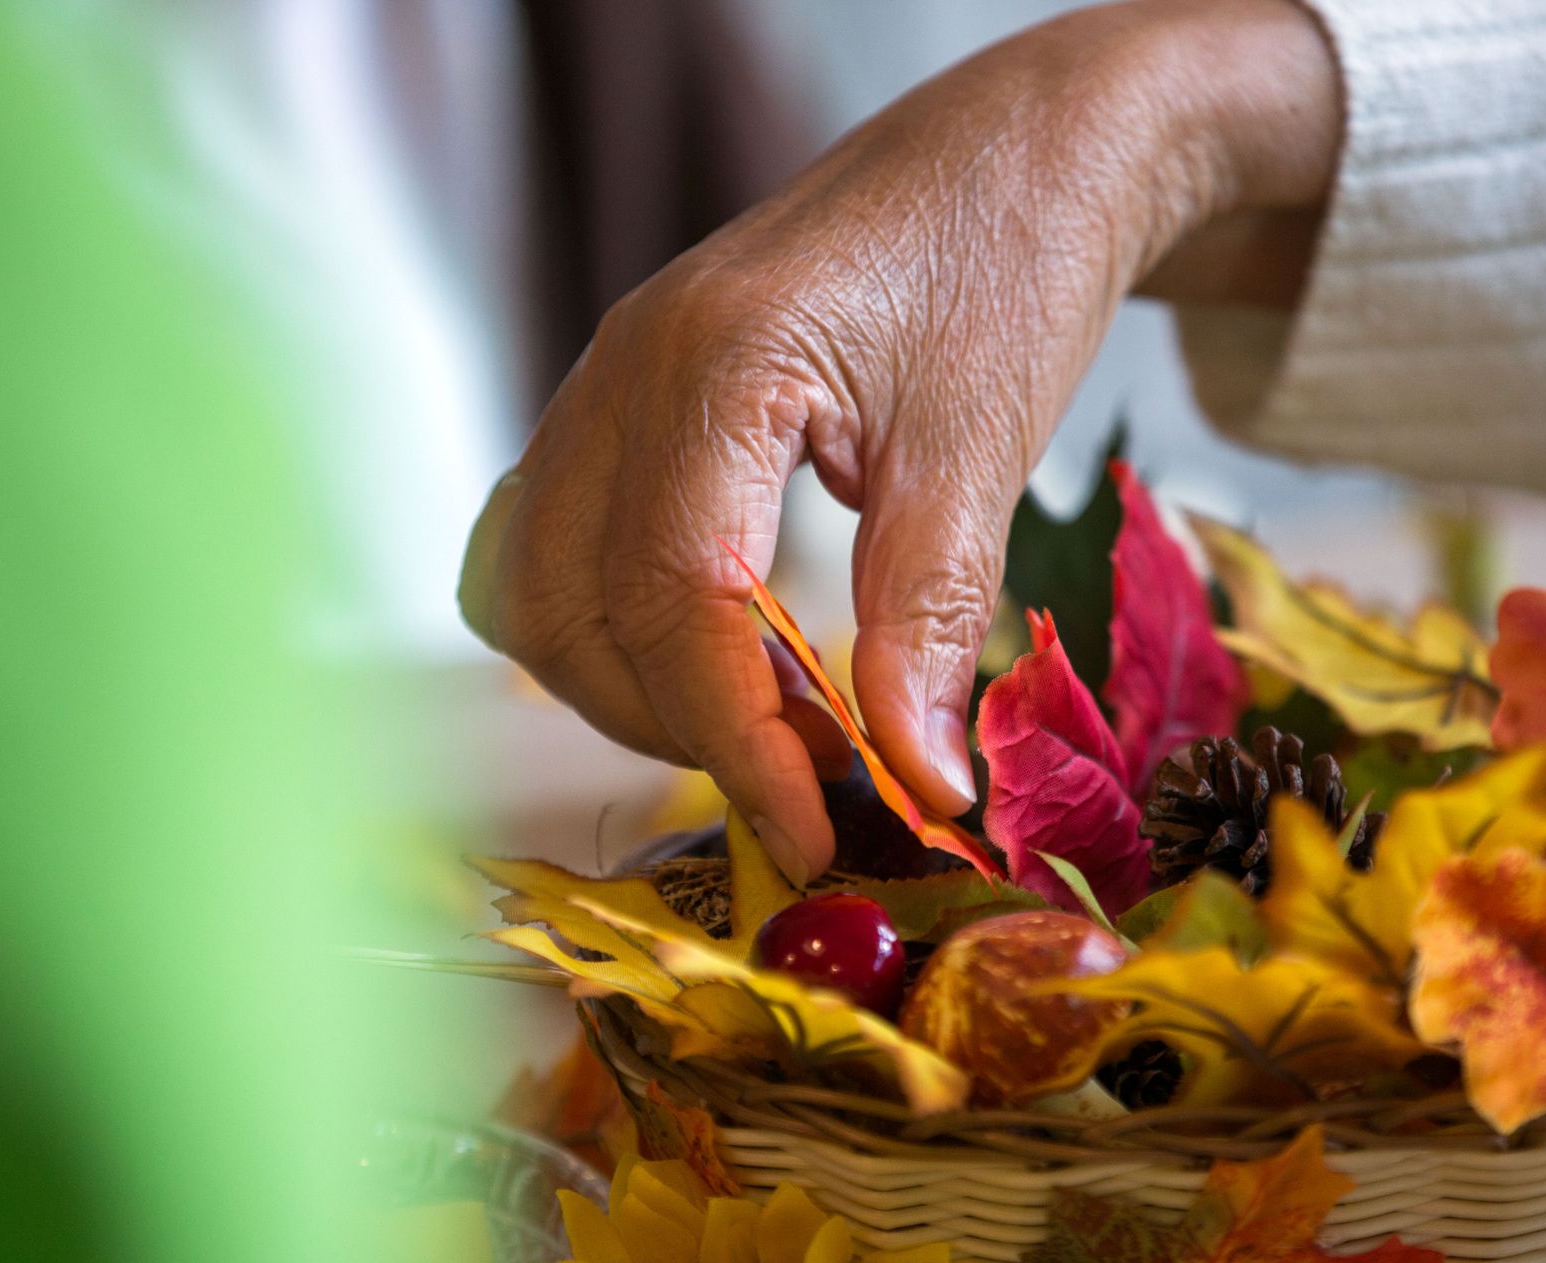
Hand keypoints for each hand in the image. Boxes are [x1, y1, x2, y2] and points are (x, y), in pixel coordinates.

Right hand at [459, 0, 1341, 882]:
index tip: (819, 829)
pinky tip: (710, 643)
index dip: (739, 741)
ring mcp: (608, 378)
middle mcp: (626, 368)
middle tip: (812, 775)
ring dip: (628, 682)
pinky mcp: (623, 398)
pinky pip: (547, 536)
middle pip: (575, 606)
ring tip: (764, 716)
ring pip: (531, 583)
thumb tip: (918, 782)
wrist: (1014, 149)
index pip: (677, 600)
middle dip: (680, 722)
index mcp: (715, 364)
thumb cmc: (1008, 264)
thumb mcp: (983, 448)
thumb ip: (932, 620)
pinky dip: (605, 621)